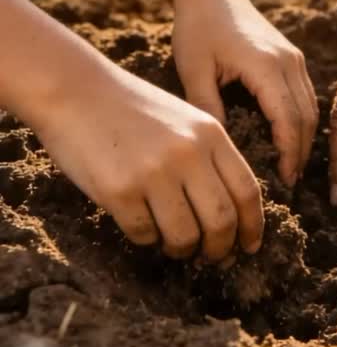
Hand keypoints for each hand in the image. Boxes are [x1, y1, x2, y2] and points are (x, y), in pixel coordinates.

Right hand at [36, 61, 263, 260]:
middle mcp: (187, 154)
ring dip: (181, 249)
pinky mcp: (119, 191)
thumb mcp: (183, 120)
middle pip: (221, 221)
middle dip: (219, 248)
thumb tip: (229, 216)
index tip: (250, 246)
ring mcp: (153, 173)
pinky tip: (139, 223)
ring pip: (185, 236)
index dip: (252, 226)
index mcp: (210, 134)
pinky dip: (146, 238)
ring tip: (172, 243)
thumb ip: (207, 157)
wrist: (74, 89)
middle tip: (210, 257)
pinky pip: (144, 234)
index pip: (247, 191)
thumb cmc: (129, 108)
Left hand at [173, 0, 317, 187]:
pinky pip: (305, 95)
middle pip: (307, 117)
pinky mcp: (291, 58)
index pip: (288, 119)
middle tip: (288, 185)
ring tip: (290, 169)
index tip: (281, 182)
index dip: (288, 154)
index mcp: (266, 66)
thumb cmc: (198, 28)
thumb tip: (225, 149)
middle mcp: (288, 62)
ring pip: (311, 107)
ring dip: (304, 139)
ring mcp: (293, 58)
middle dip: (300, 153)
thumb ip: (209, 108)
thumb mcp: (194, 70)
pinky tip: (289, 140)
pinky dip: (302, 121)